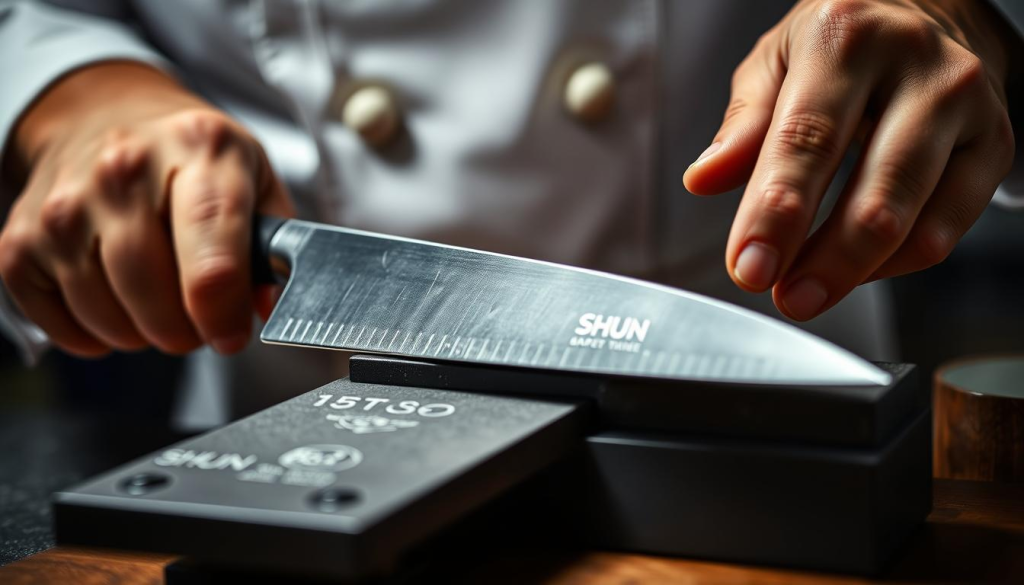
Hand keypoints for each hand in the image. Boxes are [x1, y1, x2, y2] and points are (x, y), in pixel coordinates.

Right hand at [0, 63, 293, 356]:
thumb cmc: (191, 159)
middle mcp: (124, 169)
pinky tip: (115, 299)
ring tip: (159, 301)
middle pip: (153, 294)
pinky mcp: (21, 239)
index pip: (212, 256)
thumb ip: (277, 246)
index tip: (230, 335)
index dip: (223, 314)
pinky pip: (62, 325)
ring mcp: (65, 204)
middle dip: (185, 330)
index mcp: (199, 149)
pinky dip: (94, 333)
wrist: (104, 117)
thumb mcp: (256, 179)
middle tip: (198, 318)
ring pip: (108, 317)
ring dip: (142, 332)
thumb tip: (269, 309)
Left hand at [683, 0, 1016, 319]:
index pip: (807, 140)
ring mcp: (965, 104)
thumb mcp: (774, 63)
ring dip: (857, 271)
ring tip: (808, 293)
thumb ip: (742, 125)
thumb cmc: (838, 46)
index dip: (776, 214)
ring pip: (916, 217)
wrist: (926, 14)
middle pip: (874, 188)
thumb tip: (704, 179)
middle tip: (786, 298)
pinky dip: (895, 264)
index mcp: (845, 36)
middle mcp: (916, 63)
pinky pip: (947, 228)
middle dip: (826, 259)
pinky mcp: (994, 143)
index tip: (749, 267)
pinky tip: (855, 270)